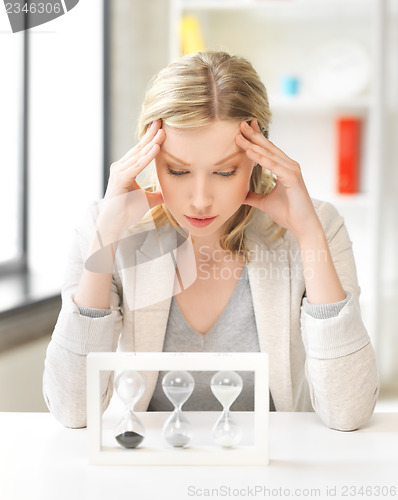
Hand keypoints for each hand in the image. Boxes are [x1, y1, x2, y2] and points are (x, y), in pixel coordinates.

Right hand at [98, 120, 165, 240]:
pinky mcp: (120, 179)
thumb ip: (158, 194)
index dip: (151, 138)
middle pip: (139, 148)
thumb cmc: (127, 212)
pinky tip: (156, 149)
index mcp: (126, 169)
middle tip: (162, 120)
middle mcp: (121, 167)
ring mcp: (119, 172)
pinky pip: (136, 166)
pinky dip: (146, 158)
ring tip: (163, 132)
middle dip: (151, 134)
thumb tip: (170, 193)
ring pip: (138, 155)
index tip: (162, 127)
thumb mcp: (148, 200)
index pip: (141, 150)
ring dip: (151, 143)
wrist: (115, 225)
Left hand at [236, 120, 321, 240]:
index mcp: (284, 169)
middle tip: (239, 124)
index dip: (256, 139)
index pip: (267, 150)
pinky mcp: (292, 178)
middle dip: (253, 135)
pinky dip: (261, 158)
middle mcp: (289, 166)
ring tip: (240, 136)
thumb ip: (253, 196)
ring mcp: (292, 171)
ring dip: (254, 144)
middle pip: (268, 147)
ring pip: (270, 154)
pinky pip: (274, 166)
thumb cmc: (288, 214)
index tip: (243, 129)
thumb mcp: (264, 203)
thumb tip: (240, 195)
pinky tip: (250, 152)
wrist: (302, 226)